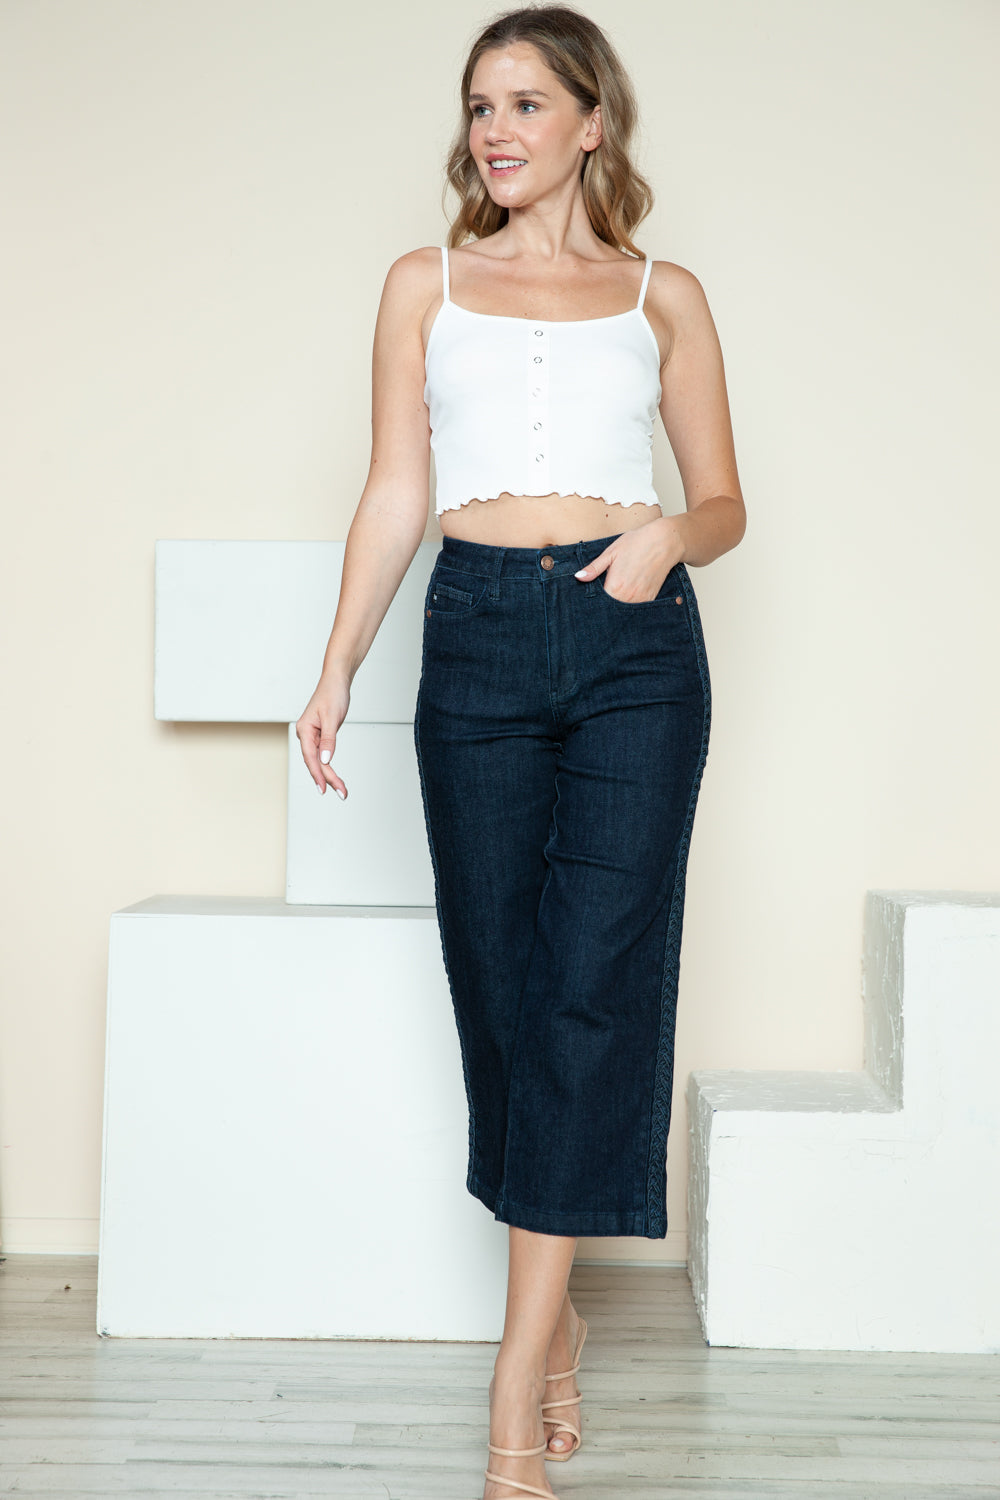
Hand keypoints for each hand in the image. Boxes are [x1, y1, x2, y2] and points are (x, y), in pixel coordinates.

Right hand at [295, 671, 350, 798]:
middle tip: (342, 793)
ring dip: (329, 775)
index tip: (324, 789)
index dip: (318, 774)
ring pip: (319, 760)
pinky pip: (322, 754)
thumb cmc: (333, 694)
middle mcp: (306, 734)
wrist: (336, 681)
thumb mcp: (332, 717)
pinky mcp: (320, 735)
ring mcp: (312, 735)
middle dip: (328, 778)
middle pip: (315, 762)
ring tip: (341, 789)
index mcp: (304, 730)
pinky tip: (333, 776)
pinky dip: (328, 765)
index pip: (310, 757)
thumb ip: (329, 739)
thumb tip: (325, 759)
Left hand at [573, 515, 685, 601]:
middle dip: (603, 609)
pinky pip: (635, 608)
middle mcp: (627, 597)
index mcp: (615, 586)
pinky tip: (625, 599)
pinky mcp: (650, 599)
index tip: (588, 603)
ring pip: (623, 612)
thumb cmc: (637, 543)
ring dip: (616, 608)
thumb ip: (594, 568)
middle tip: (599, 604)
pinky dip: (629, 606)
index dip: (592, 604)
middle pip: (610, 611)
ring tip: (613, 599)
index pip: (598, 604)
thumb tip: (578, 577)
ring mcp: (640, 599)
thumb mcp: (611, 552)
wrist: (665, 541)